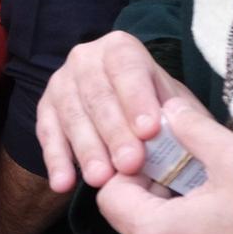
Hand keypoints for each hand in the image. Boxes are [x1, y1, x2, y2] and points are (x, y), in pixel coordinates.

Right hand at [34, 31, 188, 191]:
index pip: (127, 69)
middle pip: (98, 96)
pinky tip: (63, 184)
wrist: (128, 108)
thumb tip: (188, 131)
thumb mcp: (177, 106)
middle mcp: (85, 58)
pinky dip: (56, 160)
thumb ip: (183, 118)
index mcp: (120, 49)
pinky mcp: (45, 108)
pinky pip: (47, 134)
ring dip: (86, 150)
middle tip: (129, 164)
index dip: (137, 99)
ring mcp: (61, 82)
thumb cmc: (158, 108)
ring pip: (72, 116)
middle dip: (114, 132)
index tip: (149, 130)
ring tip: (100, 180)